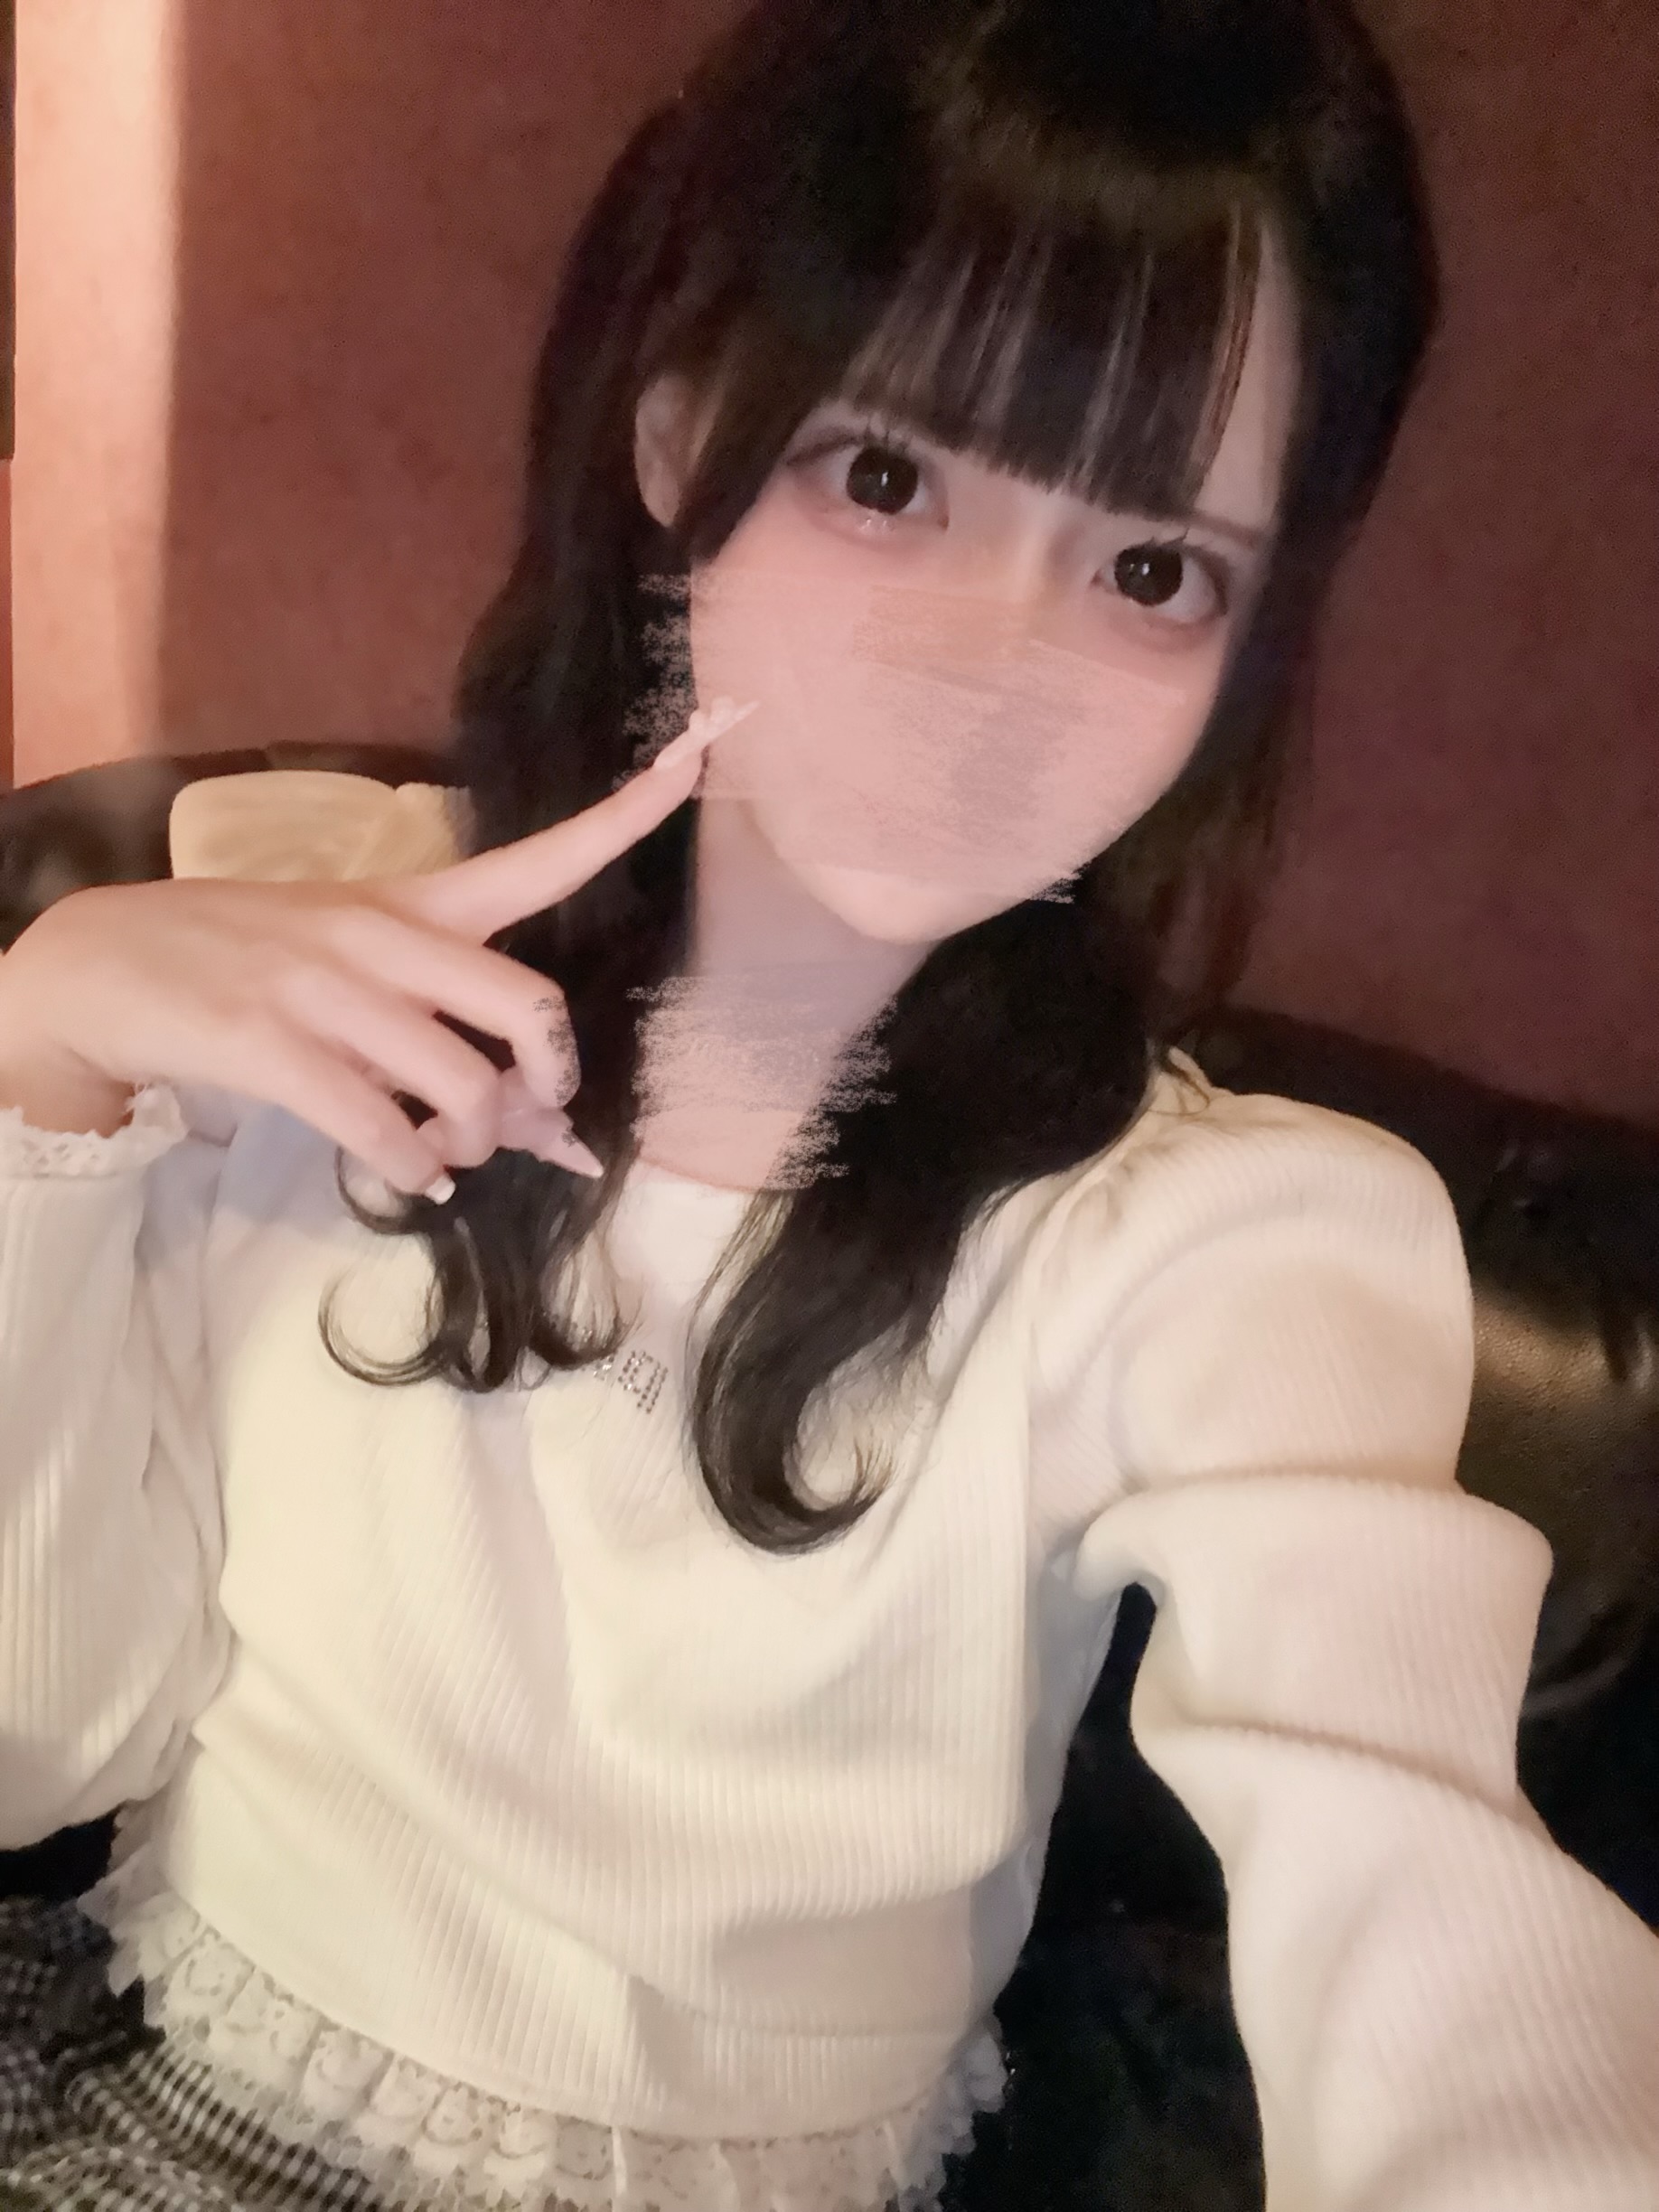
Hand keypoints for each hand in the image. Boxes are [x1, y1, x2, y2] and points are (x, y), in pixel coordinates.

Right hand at [0, 701, 754, 1196]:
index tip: (702, 754)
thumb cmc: (251, 965)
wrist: (106, 964)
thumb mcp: (356, 973)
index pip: (541, 856)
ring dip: (471, 1145)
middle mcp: (381, 935)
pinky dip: (409, 1170)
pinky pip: (377, 1127)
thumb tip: (554, 1138)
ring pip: (458, 1083)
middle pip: (526, 1005)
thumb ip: (455, 1041)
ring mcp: (323, 988)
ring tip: (447, 1158)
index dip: (630, 814)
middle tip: (531, 1119)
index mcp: (414, 902)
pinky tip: (407, 1176)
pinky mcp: (267, 1044)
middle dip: (548, 1080)